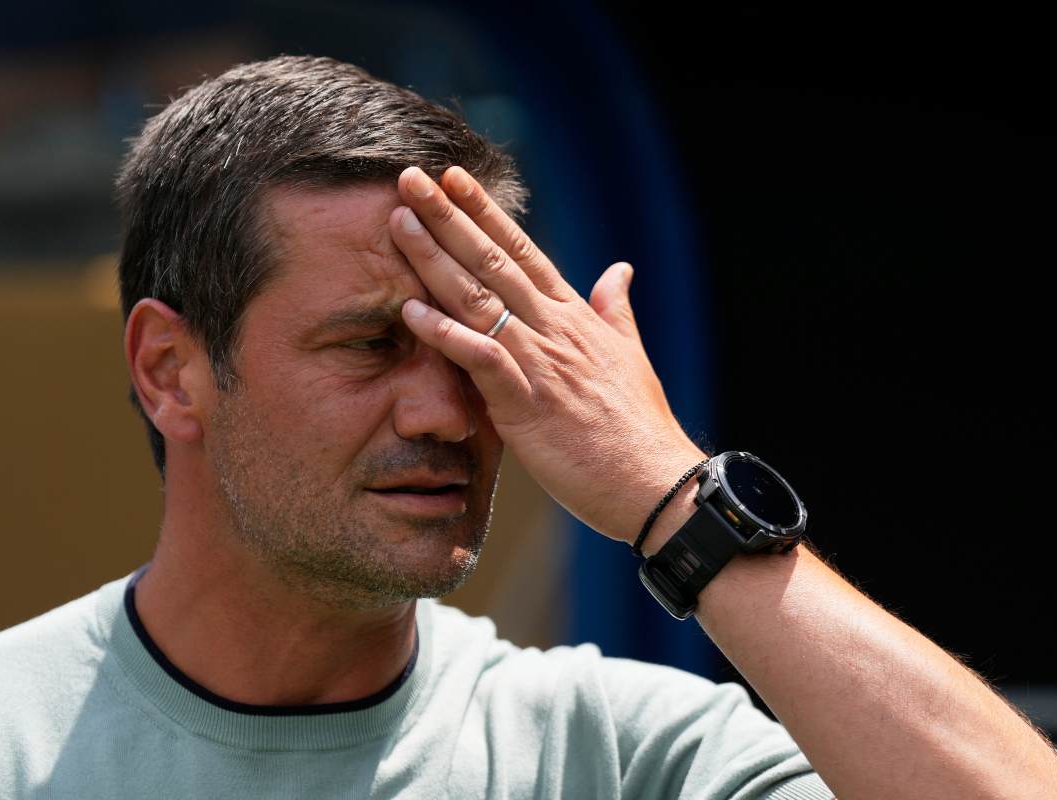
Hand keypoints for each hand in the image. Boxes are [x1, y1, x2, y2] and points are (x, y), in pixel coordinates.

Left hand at [389, 166, 707, 543]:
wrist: (656, 482)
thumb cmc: (639, 428)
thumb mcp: (630, 356)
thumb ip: (617, 310)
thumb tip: (620, 269)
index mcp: (574, 316)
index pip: (522, 251)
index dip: (486, 213)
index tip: (454, 179)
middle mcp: (554, 328)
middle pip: (493, 261)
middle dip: (448, 217)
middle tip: (410, 178)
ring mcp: (540, 363)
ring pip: (479, 298)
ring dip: (435, 260)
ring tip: (400, 224)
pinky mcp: (527, 404)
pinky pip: (481, 359)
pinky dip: (447, 334)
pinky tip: (411, 310)